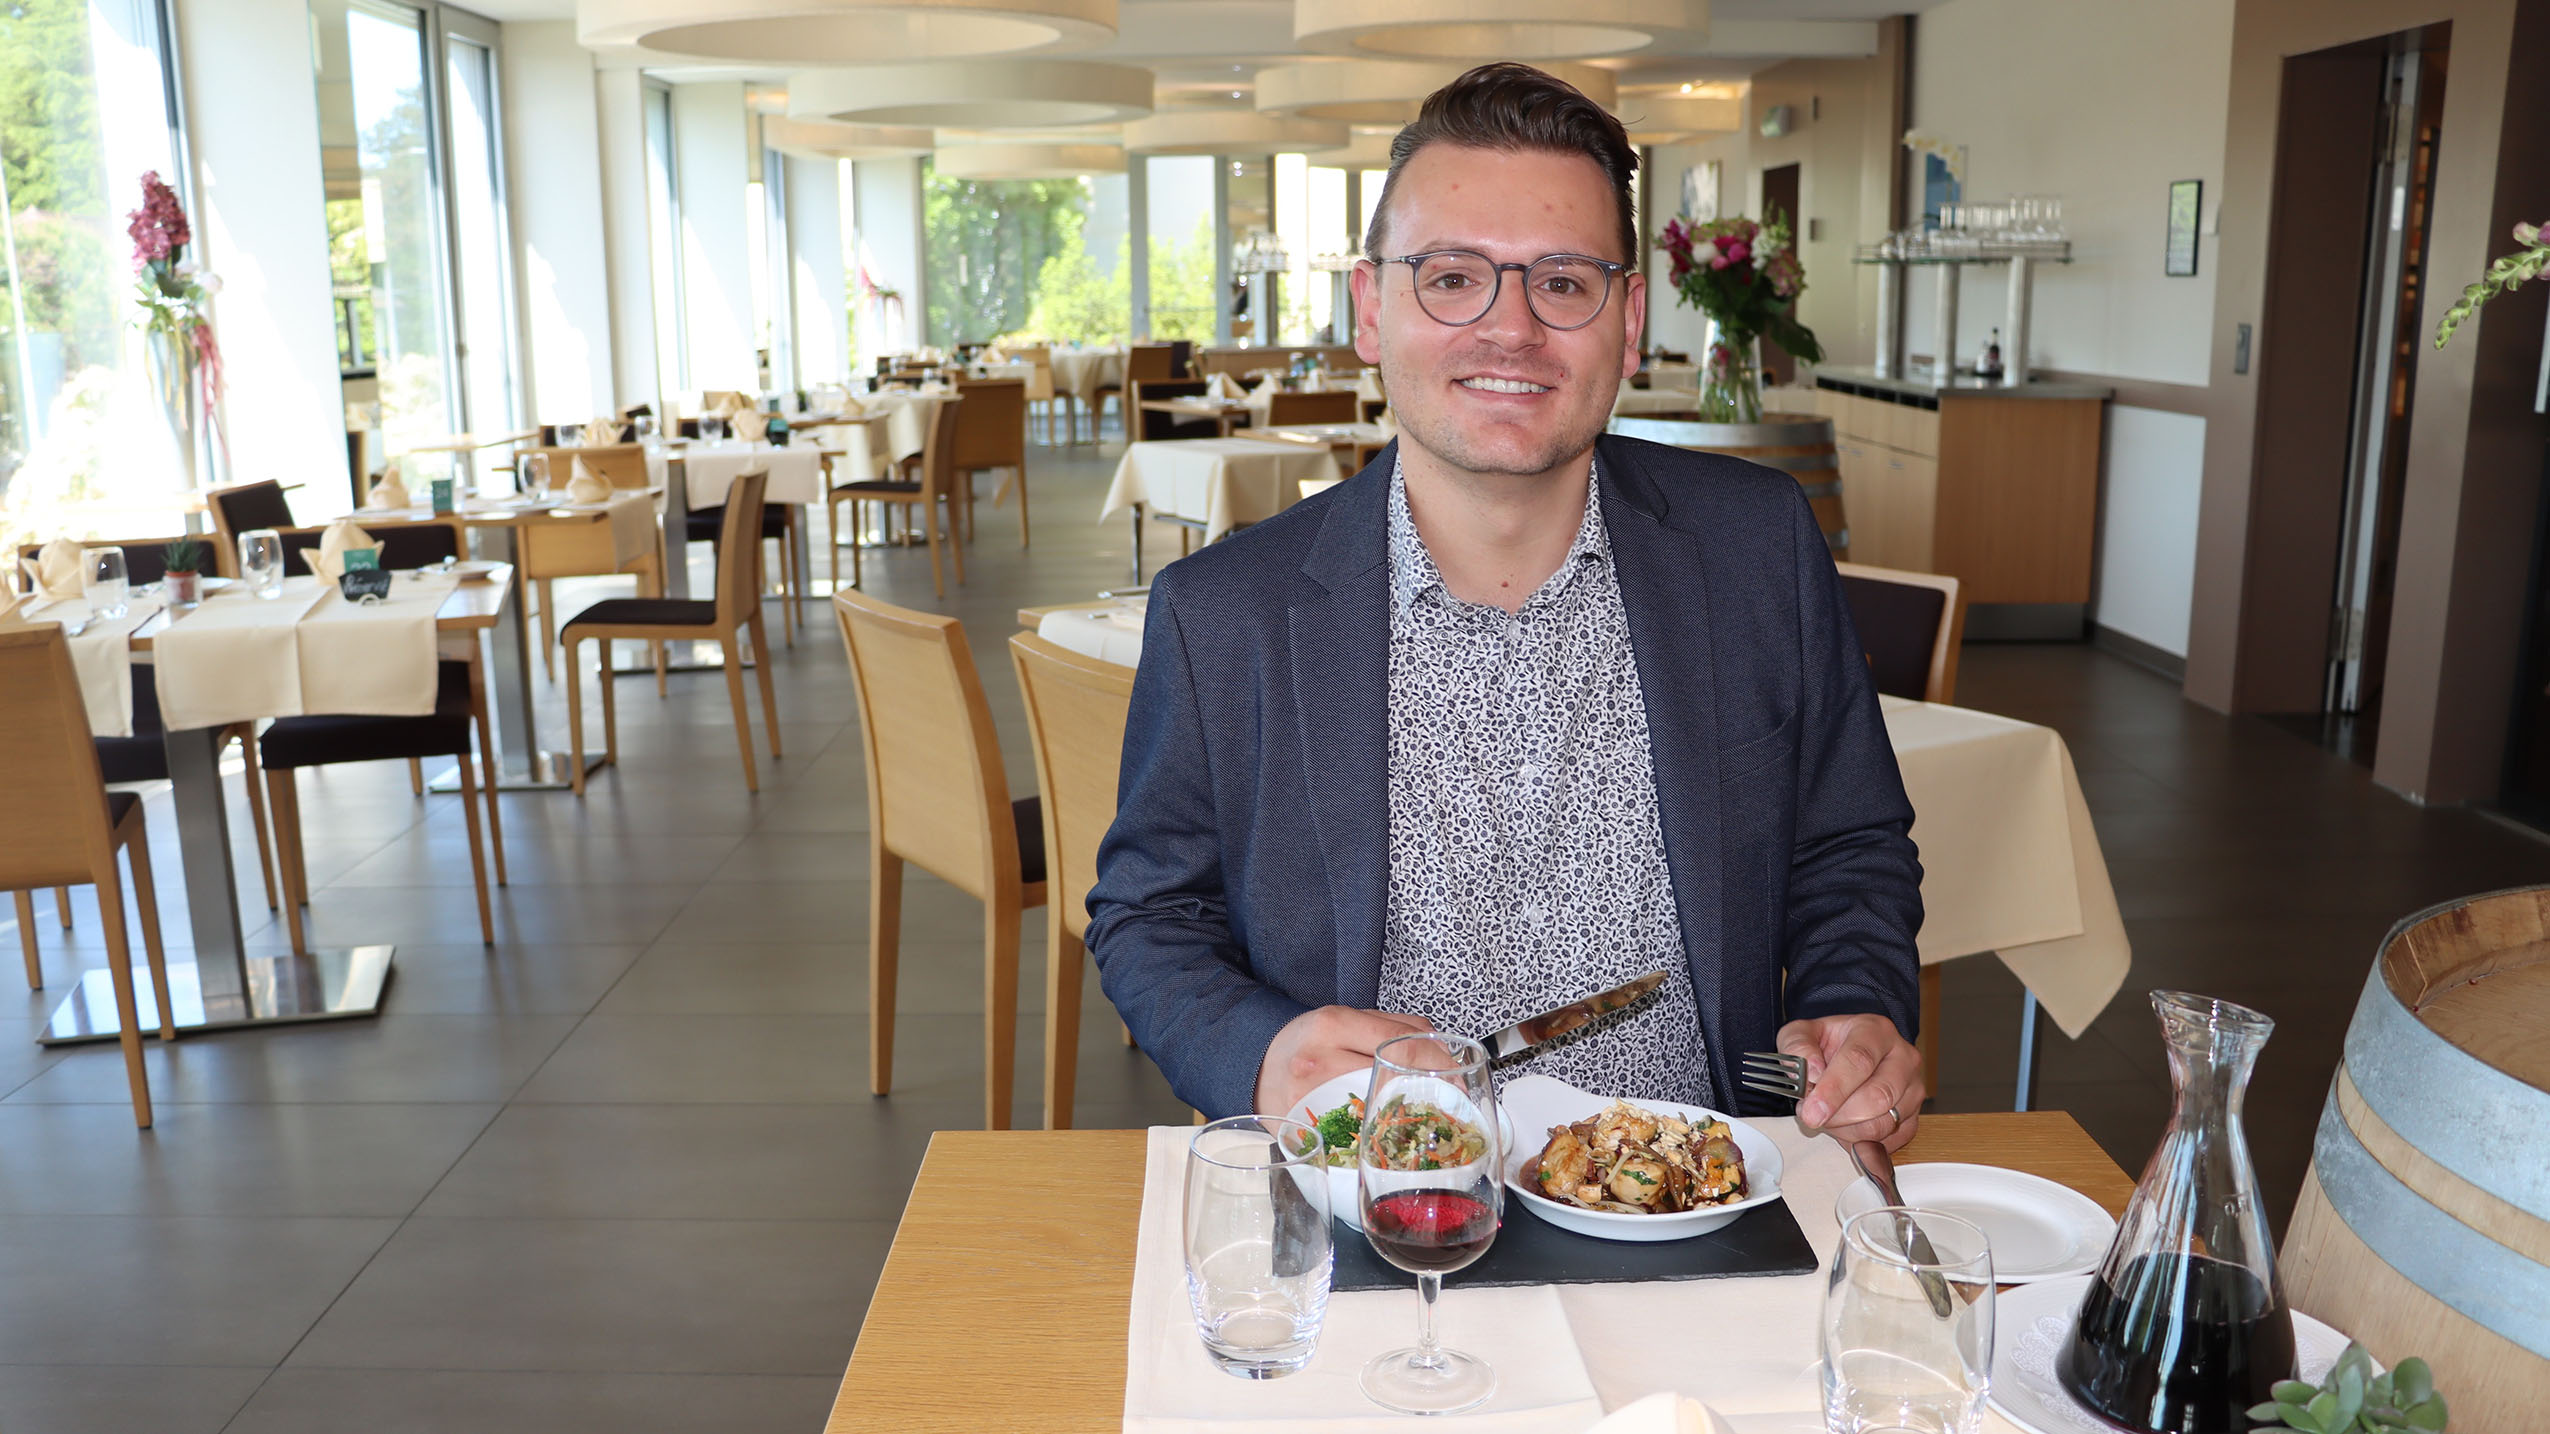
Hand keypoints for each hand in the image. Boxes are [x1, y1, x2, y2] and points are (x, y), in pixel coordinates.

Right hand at [1254, 1006, 1435, 1115]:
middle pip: (1394, 1077)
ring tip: (1425, 1116)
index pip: (1401, 1043)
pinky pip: (1357, 1133)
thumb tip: (1440, 1047)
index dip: (1438, 1061)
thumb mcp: (1341, 1019)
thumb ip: (1390, 1026)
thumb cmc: (1305, 1044)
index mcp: (1332, 1025)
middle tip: (1450, 1099)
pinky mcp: (1307, 1129)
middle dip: (1431, 1089)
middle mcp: (1319, 1061)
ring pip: (1378, 1109)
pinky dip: (1381, 1131)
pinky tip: (1391, 1131)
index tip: (1456, 1074)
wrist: (1256, 1067)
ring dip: (1409, 1113)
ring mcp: (1311, 1100)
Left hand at [1775, 1012, 1924, 1152]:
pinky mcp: (1914, 1116)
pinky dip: (1862, 1143)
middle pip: (1878, 1096)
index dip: (1833, 1090)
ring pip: (1884, 1123)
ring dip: (1847, 1131)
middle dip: (1839, 1116)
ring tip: (1828, 1119)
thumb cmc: (1828, 1044)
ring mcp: (1913, 1089)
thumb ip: (1798, 1045)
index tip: (1812, 1111)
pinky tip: (1845, 1129)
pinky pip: (1890, 1141)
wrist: (1848, 1054)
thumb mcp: (1801, 1033)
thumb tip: (1811, 1070)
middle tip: (1813, 1116)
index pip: (1859, 1061)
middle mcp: (1902, 1057)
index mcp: (1875, 1031)